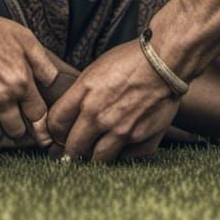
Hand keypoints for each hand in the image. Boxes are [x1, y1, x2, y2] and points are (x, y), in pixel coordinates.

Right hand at [0, 4, 59, 147]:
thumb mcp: (25, 39)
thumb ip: (42, 63)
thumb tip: (54, 81)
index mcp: (22, 81)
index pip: (38, 115)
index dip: (37, 120)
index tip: (32, 119)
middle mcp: (6, 96)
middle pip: (19, 129)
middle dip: (19, 127)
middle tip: (15, 122)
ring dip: (1, 132)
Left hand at [47, 40, 182, 163]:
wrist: (165, 62)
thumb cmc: (130, 61)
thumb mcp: (95, 70)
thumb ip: (80, 94)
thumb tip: (69, 114)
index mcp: (85, 94)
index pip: (56, 124)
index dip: (54, 132)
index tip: (60, 134)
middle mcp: (99, 115)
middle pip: (73, 147)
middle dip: (71, 149)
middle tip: (74, 149)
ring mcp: (120, 130)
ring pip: (97, 159)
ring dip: (94, 157)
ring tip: (96, 152)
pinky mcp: (140, 139)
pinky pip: (124, 158)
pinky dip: (120, 154)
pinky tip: (121, 146)